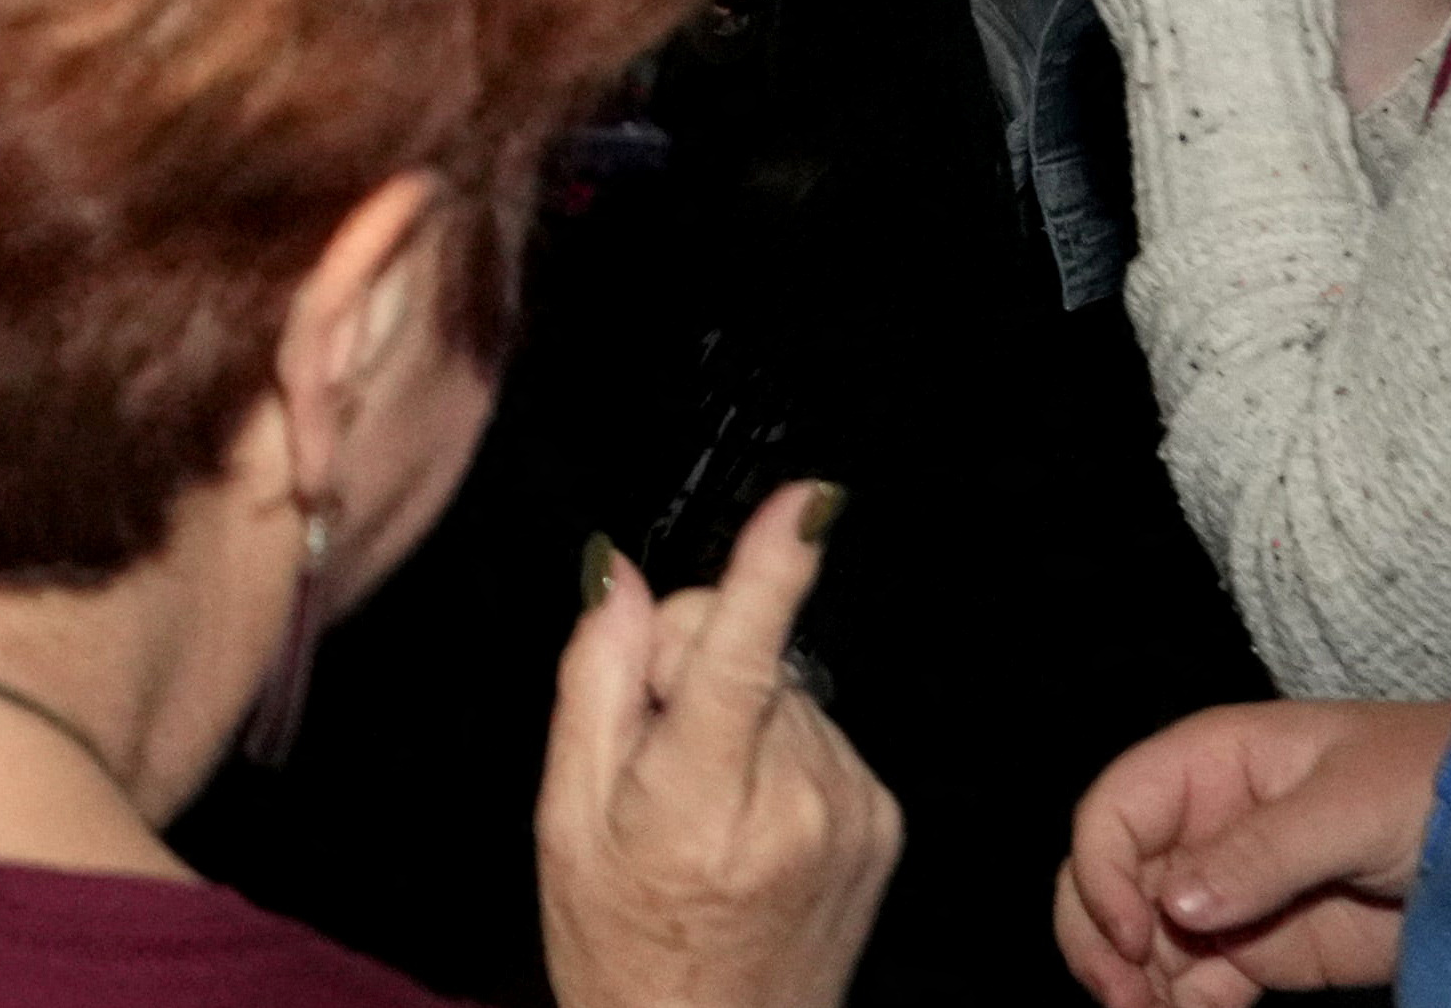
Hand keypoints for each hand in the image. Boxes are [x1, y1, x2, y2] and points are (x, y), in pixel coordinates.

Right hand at [539, 481, 902, 1007]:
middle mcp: (790, 800)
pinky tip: (753, 824)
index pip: (740, 656)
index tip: (814, 501)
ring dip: (740, 722)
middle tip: (656, 769)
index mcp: (698, 800)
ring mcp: (848, 808)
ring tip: (706, 813)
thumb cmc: (626, 949)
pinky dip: (782, 756)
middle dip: (690, 674)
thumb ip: (594, 687)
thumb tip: (621, 582)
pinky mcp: (882, 816)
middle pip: (742, 648)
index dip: (774, 567)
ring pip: (782, 686)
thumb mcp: (569, 823)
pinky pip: (819, 731)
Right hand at [1052, 696, 1450, 1007]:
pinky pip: (1195, 983)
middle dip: (1100, 938)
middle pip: (1112, 880)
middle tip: (1123, 1000)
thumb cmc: (1434, 781)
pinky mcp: (1266, 951)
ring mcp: (1232, 894)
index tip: (1135, 934)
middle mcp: (1205, 826)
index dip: (1103, 871)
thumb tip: (1177, 909)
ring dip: (1134, 985)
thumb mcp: (1351, 805)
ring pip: (1144, 941)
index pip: (1116, 810)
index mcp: (1211, 762)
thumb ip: (1263, 851)